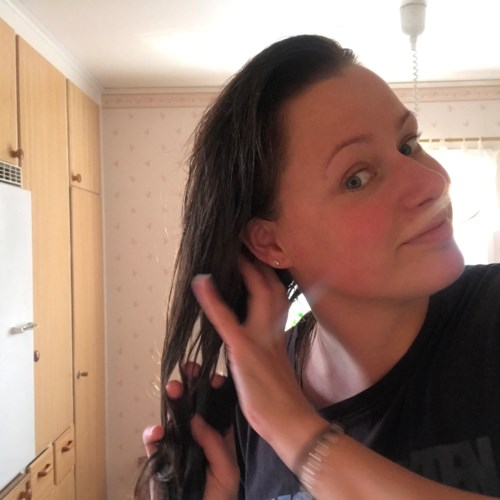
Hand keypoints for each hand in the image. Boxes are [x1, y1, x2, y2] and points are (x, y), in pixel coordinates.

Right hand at [142, 366, 239, 499]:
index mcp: (218, 437)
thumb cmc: (218, 499)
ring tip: (173, 388)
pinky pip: (153, 442)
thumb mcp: (226, 471)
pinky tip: (157, 432)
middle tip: (189, 369)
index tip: (214, 376)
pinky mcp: (159, 457)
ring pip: (173, 417)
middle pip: (193, 406)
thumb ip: (215, 444)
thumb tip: (196, 418)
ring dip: (172, 401)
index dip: (215, 391)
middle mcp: (197, 436)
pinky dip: (152, 434)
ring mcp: (178, 445)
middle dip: (191, 386)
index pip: (217, 408)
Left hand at [191, 258, 327, 471]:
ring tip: (231, 251)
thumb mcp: (277, 366)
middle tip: (246, 246)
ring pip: (257, 293)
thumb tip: (258, 337)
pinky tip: (201, 282)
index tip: (260, 258)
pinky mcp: (244, 349)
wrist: (290, 422)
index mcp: (279, 334)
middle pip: (271, 287)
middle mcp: (272, 330)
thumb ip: (269, 346)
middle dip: (259, 264)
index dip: (268, 274)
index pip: (277, 295)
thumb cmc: (280, 400)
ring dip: (244, 270)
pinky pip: (226, 318)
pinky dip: (212, 298)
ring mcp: (259, 337)